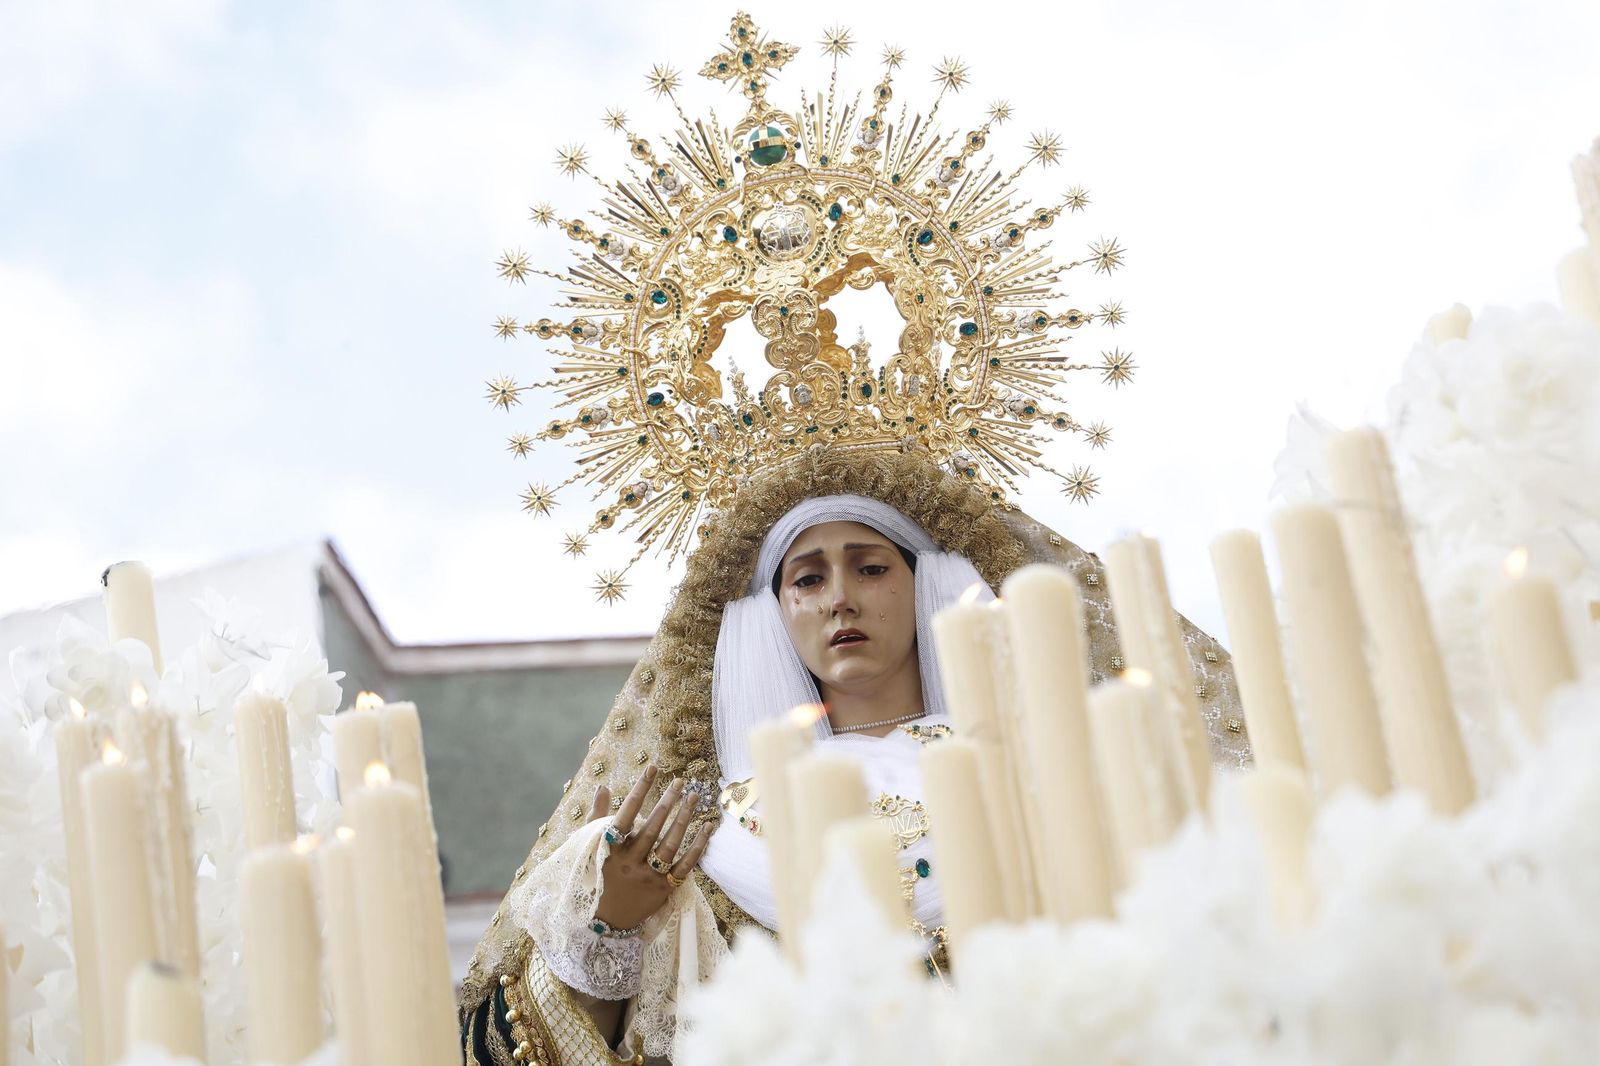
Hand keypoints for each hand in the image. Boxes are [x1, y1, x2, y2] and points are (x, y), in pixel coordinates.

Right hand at [587, 764, 716, 929]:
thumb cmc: (597, 876)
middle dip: (667, 802)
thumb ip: (597, 816)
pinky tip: (708, 828)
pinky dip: (698, 847)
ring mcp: (647, 876)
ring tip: (694, 797)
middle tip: (681, 781)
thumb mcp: (589, 847)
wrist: (604, 921)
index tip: (653, 768)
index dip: (640, 790)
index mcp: (609, 849)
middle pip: (652, 827)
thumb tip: (602, 786)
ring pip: (669, 844)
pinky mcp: (663, 889)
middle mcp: (629, 862)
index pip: (626, 813)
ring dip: (684, 819)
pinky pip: (684, 865)